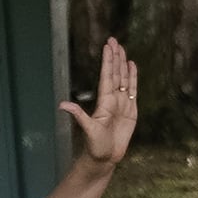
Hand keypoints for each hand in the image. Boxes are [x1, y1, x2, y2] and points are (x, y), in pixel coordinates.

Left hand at [61, 41, 137, 162]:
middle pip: (115, 74)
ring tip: (123, 49)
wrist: (105, 156)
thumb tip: (63, 105)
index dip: (108, 61)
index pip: (107, 76)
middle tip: (115, 40)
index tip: (108, 46)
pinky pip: (133, 91)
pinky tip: (133, 67)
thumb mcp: (88, 130)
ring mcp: (122, 104)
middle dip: (115, 57)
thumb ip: (79, 115)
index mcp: (104, 101)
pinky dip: (133, 78)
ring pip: (124, 79)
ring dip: (123, 65)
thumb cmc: (96, 145)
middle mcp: (113, 99)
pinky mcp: (131, 111)